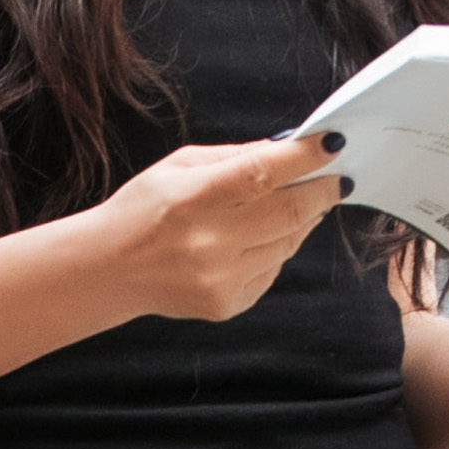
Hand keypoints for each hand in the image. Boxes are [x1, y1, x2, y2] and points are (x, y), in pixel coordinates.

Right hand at [101, 130, 342, 322]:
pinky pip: (273, 269)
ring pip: (288, 243)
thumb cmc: (145, 209)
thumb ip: (235, 156)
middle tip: (338, 177)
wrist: (109, 269)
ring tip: (308, 200)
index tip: (332, 144)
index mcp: (193, 198)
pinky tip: (266, 234)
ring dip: (305, 218)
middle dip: (322, 191)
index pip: (262, 173)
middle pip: (289, 212)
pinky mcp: (228, 304)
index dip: (304, 158)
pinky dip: (279, 247)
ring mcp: (221, 278)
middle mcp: (209, 243)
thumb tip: (287, 148)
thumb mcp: (179, 166)